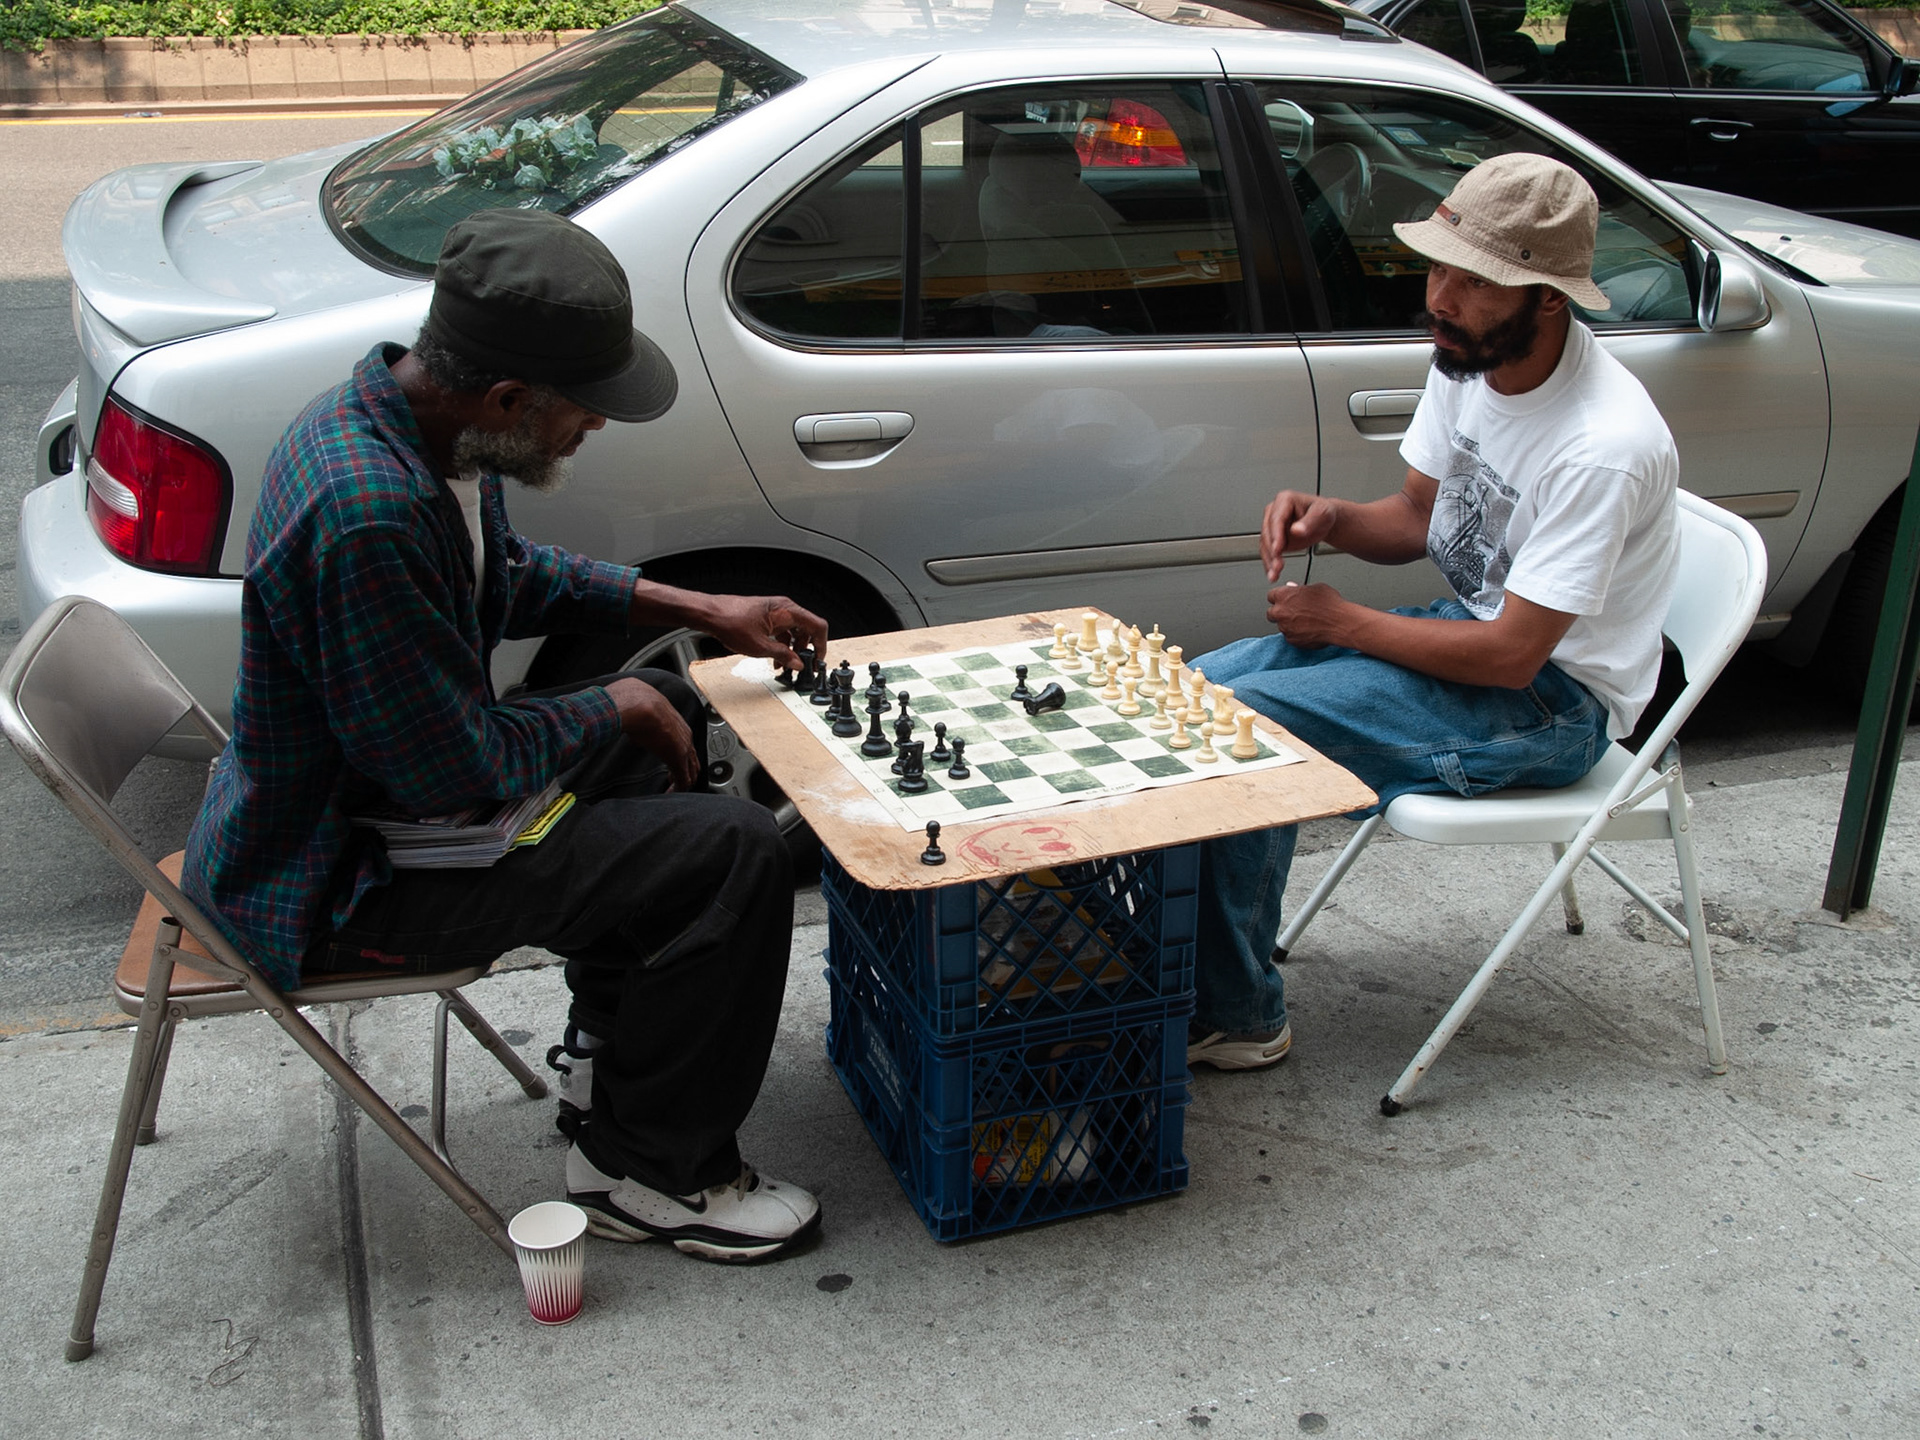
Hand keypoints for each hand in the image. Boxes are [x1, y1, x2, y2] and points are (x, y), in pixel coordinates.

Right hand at [605, 676, 700, 789]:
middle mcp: (686, 738)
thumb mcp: (643, 715)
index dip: (680, 760)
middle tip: (673, 784)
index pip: (687, 748)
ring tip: (671, 790)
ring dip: (681, 784)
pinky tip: (669, 793)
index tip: (670, 769)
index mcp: (679, 726)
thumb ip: (644, 724)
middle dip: (684, 774)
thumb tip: (633, 729)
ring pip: (691, 773)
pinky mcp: (678, 759)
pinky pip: (683, 780)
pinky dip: (678, 789)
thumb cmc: (637, 705)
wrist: (638, 704)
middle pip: (693, 763)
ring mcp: (684, 749)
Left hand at [696, 595, 828, 671]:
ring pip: (794, 632)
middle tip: (803, 665)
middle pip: (807, 629)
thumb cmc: (730, 621)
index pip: (818, 626)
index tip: (818, 659)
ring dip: (792, 649)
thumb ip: (783, 655)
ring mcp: (775, 612)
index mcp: (787, 611)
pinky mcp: (766, 617)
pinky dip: (782, 645)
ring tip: (785, 665)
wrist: (710, 614)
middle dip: (806, 650)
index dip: (821, 644)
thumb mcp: (760, 647)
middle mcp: (783, 609)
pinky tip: (775, 658)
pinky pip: (782, 631)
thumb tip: (797, 663)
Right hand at [1260, 491, 1339, 582]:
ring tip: (1275, 573)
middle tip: (1277, 565)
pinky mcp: (1273, 538)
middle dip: (1272, 551)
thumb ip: (1310, 521)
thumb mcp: (1322, 514)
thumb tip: (1296, 529)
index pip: (1276, 519)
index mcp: (1284, 500)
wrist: (1324, 522)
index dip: (1275, 535)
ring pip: (1265, 545)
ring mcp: (1272, 526)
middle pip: (1267, 533)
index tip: (1278, 548)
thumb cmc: (1323, 514)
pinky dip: (1269, 564)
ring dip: (1269, 561)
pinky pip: (1268, 552)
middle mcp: (1274, 512)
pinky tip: (1273, 573)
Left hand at [1266, 581, 1352, 649]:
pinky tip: (1308, 629)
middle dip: (1280, 612)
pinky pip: (1290, 636)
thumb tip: (1293, 588)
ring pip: (1281, 626)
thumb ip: (1299, 589)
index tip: (1284, 600)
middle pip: (1272, 613)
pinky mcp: (1292, 640)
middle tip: (1293, 612)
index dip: (1280, 598)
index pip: (1271, 595)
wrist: (1340, 622)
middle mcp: (1280, 612)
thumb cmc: (1331, 604)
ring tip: (1305, 621)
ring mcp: (1285, 628)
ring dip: (1289, 624)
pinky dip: (1296, 634)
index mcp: (1283, 596)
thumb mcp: (1315, 588)